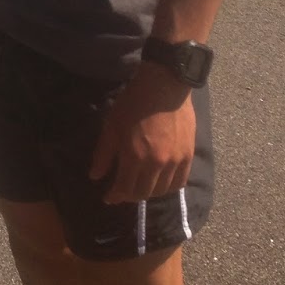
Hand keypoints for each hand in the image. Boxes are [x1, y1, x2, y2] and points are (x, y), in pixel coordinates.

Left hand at [88, 65, 195, 203]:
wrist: (164, 86)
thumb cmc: (133, 104)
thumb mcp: (111, 126)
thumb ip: (103, 154)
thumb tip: (95, 177)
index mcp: (134, 157)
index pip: (124, 188)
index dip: (115, 196)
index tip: (108, 198)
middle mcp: (156, 164)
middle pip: (144, 193)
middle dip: (130, 196)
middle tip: (123, 192)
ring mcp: (175, 161)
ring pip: (162, 190)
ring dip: (149, 193)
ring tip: (140, 188)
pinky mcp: (188, 156)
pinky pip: (180, 182)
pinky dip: (168, 187)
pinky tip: (161, 183)